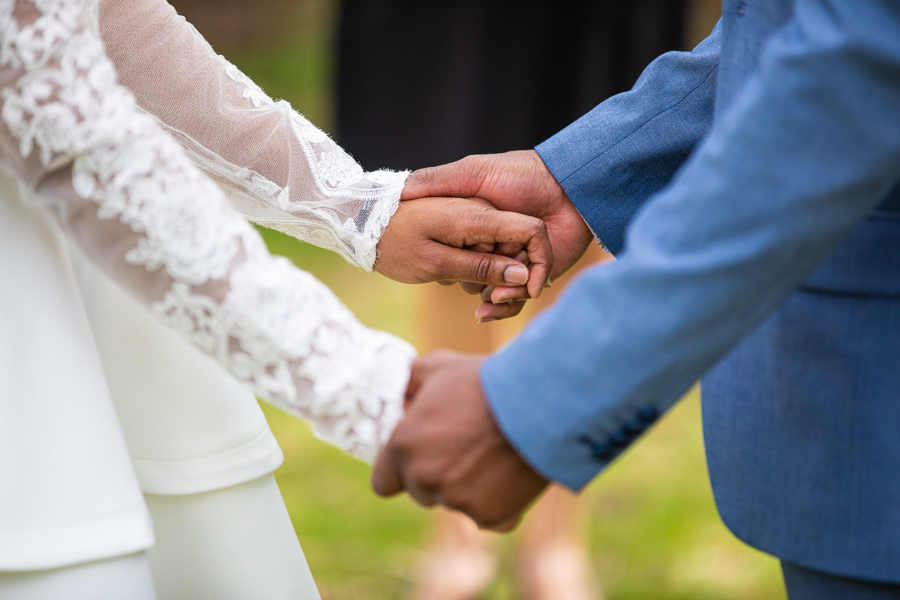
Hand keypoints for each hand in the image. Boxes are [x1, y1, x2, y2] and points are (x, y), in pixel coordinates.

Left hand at [373, 351, 548, 530]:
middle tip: (464, 448)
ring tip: (494, 454)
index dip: (399, 470)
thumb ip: (411, 382)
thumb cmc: (487, 381)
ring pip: (455, 503)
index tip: (419, 458)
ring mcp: (457, 501)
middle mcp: (424, 478)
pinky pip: (489, 518)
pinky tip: (511, 474)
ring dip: (468, 488)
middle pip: (420, 492)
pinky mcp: (490, 516)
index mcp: (403, 446)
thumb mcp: (440, 368)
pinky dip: (499, 503)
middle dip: (436, 475)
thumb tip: (402, 390)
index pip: (383, 482)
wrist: (541, 401)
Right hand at [401, 150, 593, 319]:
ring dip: (488, 295)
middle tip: (472, 272)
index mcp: (475, 224)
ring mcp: (513, 262)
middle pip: (469, 276)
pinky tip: (495, 303)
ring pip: (490, 291)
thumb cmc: (520, 174)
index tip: (441, 254)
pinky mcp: (536, 276)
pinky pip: (516, 299)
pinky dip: (506, 305)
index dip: (444, 258)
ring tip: (490, 294)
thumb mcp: (472, 172)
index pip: (449, 251)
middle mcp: (492, 245)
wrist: (569, 186)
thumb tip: (398, 192)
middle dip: (469, 280)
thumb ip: (437, 181)